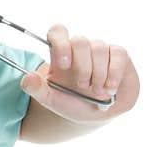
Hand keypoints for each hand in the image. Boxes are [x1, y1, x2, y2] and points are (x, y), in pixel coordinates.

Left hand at [20, 24, 139, 122]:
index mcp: (60, 53)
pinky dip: (113, 73)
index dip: (60, 43)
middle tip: (82, 85)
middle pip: (80, 41)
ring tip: (96, 91)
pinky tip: (110, 88)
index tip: (63, 65)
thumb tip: (27, 78)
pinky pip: (118, 53)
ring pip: (99, 47)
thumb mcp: (51, 99)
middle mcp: (80, 48)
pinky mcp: (119, 55)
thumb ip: (36, 89)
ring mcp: (100, 50)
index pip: (58, 32)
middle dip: (82, 67)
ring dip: (98, 74)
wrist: (97, 114)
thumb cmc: (72, 102)